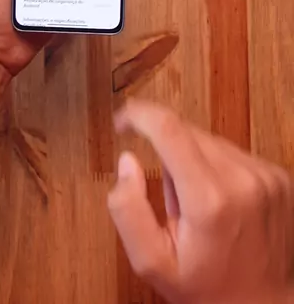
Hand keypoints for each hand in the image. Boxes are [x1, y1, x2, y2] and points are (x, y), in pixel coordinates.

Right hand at [108, 100, 293, 303]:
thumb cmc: (208, 288)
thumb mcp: (153, 263)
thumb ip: (128, 210)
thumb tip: (127, 161)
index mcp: (208, 200)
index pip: (168, 128)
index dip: (139, 114)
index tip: (123, 120)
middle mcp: (242, 180)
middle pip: (187, 133)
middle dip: (167, 153)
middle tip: (173, 202)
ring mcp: (266, 176)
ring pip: (211, 141)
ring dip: (194, 161)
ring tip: (201, 209)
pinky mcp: (279, 176)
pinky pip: (235, 153)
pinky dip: (219, 168)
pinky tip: (222, 204)